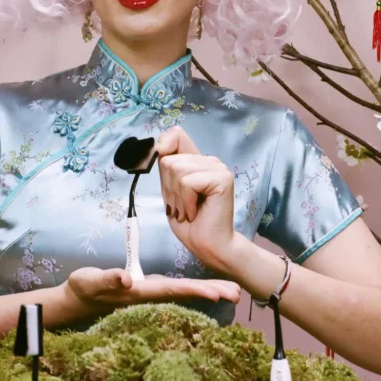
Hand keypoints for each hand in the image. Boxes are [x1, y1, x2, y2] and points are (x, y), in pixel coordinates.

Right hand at [64, 266, 239, 313]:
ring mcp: (153, 292)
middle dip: (211, 291)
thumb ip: (109, 279)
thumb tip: (128, 279)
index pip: (174, 291)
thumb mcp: (92, 280)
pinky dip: (196, 287)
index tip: (218, 293)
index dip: (196, 291)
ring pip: (185, 291)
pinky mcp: (151, 288)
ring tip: (232, 291)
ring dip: (208, 290)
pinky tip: (210, 287)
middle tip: (238, 293)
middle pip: (186, 293)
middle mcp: (152, 294)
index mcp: (142, 292)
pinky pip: (178, 288)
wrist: (80, 296)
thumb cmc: (85, 287)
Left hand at [155, 126, 236, 271]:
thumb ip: (168, 168)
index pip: (176, 134)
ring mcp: (218, 168)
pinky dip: (186, 202)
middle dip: (168, 188)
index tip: (159, 163)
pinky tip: (195, 213)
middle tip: (181, 207)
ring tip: (188, 211)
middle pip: (169, 159)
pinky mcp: (222, 178)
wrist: (208, 246)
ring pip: (177, 170)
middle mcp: (209, 160)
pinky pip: (188, 182)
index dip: (162, 144)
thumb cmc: (190, 223)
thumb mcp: (171, 190)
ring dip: (177, 198)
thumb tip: (158, 145)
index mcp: (197, 161)